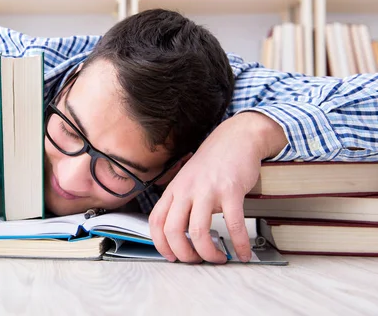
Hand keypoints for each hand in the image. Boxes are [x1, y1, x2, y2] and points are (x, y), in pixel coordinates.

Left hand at [149, 112, 286, 263]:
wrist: (235, 138)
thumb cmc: (212, 162)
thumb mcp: (187, 179)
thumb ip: (181, 201)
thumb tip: (178, 232)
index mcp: (174, 189)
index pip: (156, 221)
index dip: (161, 243)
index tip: (171, 257)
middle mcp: (186, 190)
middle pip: (173, 230)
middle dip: (184, 254)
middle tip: (196, 261)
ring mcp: (207, 189)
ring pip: (198, 231)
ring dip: (208, 253)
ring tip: (219, 258)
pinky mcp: (230, 190)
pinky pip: (233, 224)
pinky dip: (239, 243)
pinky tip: (243, 252)